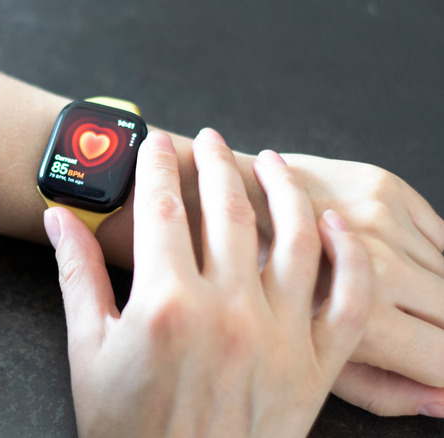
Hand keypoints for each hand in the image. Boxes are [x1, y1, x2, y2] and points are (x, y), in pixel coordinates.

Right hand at [44, 130, 369, 436]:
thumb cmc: (124, 427)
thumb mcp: (87, 349)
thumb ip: (76, 274)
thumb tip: (55, 219)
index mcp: (165, 305)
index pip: (161, 207)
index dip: (157, 165)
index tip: (157, 143)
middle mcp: (227, 312)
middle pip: (228, 210)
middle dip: (215, 163)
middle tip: (208, 139)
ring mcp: (279, 338)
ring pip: (295, 238)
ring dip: (284, 188)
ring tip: (270, 161)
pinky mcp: (314, 367)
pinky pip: (348, 298)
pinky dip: (347, 255)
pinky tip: (333, 224)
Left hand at [278, 153, 443, 415]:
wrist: (224, 214)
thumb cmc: (258, 297)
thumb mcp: (305, 364)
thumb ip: (381, 390)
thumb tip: (441, 401)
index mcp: (361, 321)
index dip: (443, 368)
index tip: (430, 363)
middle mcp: (382, 267)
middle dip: (439, 330)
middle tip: (404, 331)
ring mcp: (385, 223)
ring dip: (432, 292)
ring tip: (392, 298)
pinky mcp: (386, 188)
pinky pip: (443, 236)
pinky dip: (429, 258)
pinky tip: (392, 263)